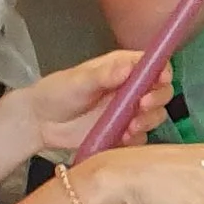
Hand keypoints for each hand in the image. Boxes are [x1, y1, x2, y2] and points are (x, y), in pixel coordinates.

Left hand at [24, 48, 174, 157]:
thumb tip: (129, 67)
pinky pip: (141, 137)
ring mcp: (129, 112)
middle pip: (161, 91)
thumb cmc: (57, 93)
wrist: (41, 123)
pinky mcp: (125, 133)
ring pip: (155, 115)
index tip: (159, 81)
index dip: (161, 71)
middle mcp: (131, 89)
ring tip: (130, 127)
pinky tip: (123, 138)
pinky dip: (137, 139)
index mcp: (123, 68)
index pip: (153, 65)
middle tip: (142, 105)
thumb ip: (104, 75)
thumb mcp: (79, 80)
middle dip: (157, 99)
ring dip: (148, 121)